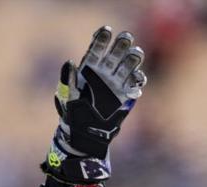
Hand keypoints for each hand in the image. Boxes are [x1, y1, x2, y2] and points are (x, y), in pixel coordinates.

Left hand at [43, 26, 145, 183]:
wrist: (85, 135)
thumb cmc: (72, 115)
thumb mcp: (68, 98)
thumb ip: (68, 80)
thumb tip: (68, 63)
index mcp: (89, 69)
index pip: (97, 49)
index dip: (102, 39)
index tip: (106, 30)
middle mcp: (105, 72)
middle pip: (116, 52)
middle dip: (122, 44)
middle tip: (126, 39)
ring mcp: (116, 82)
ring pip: (129, 64)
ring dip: (133, 58)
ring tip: (135, 55)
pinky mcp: (126, 94)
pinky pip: (136, 82)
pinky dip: (138, 80)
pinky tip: (137, 80)